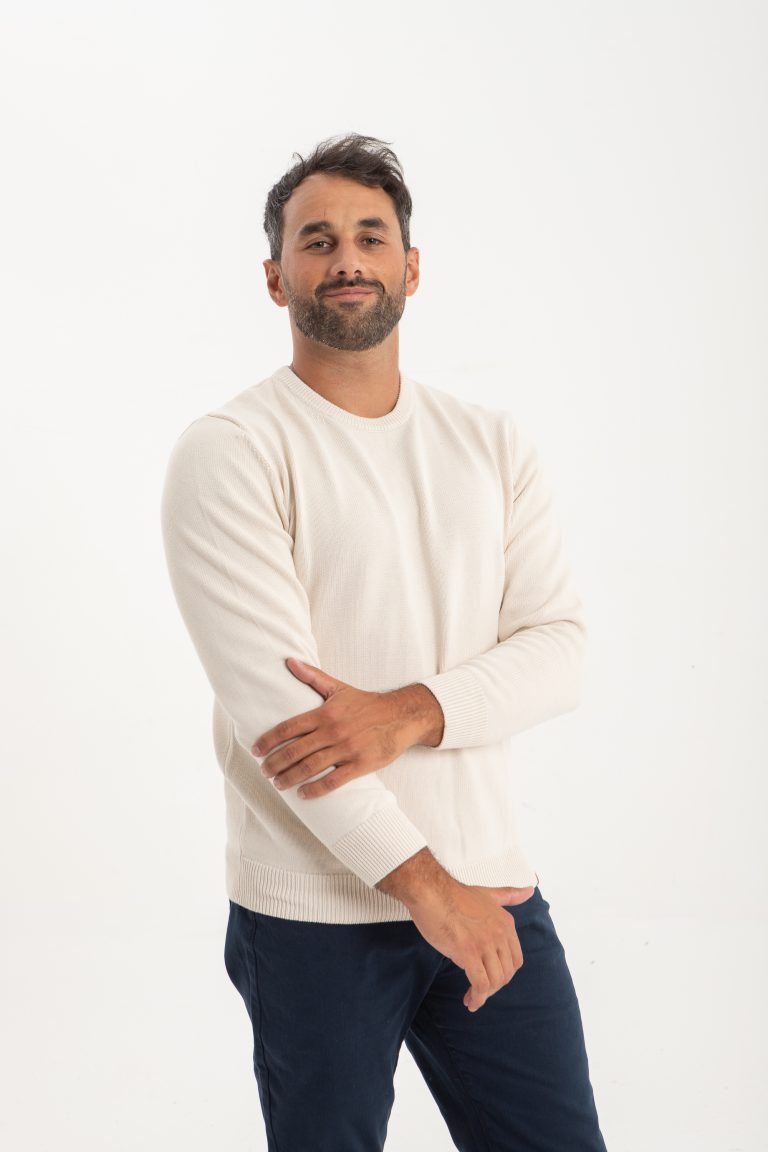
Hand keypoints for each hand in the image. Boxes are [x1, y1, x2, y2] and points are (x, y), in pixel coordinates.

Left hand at [251, 658, 431, 798]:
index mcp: (325, 713)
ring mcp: (347, 749)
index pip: (289, 728)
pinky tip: (302, 794)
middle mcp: (333, 731)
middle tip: (263, 771)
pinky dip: (316, 789)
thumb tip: (289, 661)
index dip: (269, 740)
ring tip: (277, 784)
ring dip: (290, 777)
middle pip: (296, 750)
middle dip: (275, 763)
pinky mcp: (360, 764)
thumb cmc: (367, 704)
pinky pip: (334, 780)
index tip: (256, 750)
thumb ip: (313, 676)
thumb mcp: (339, 688)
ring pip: (311, 767)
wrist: (401, 716)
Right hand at [408, 880, 534, 1011]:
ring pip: (495, 981)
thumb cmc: (454, 895)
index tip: (491, 978)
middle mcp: (500, 934)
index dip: (504, 974)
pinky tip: (469, 1001)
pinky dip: (477, 998)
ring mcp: (485, 944)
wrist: (431, 892)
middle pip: (506, 973)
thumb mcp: (488, 894)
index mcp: (506, 923)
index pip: (515, 960)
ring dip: (485, 995)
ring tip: (472, 998)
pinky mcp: (468, 952)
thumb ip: (509, 895)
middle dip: (494, 987)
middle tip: (479, 990)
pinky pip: (480, 983)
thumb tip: (530, 890)